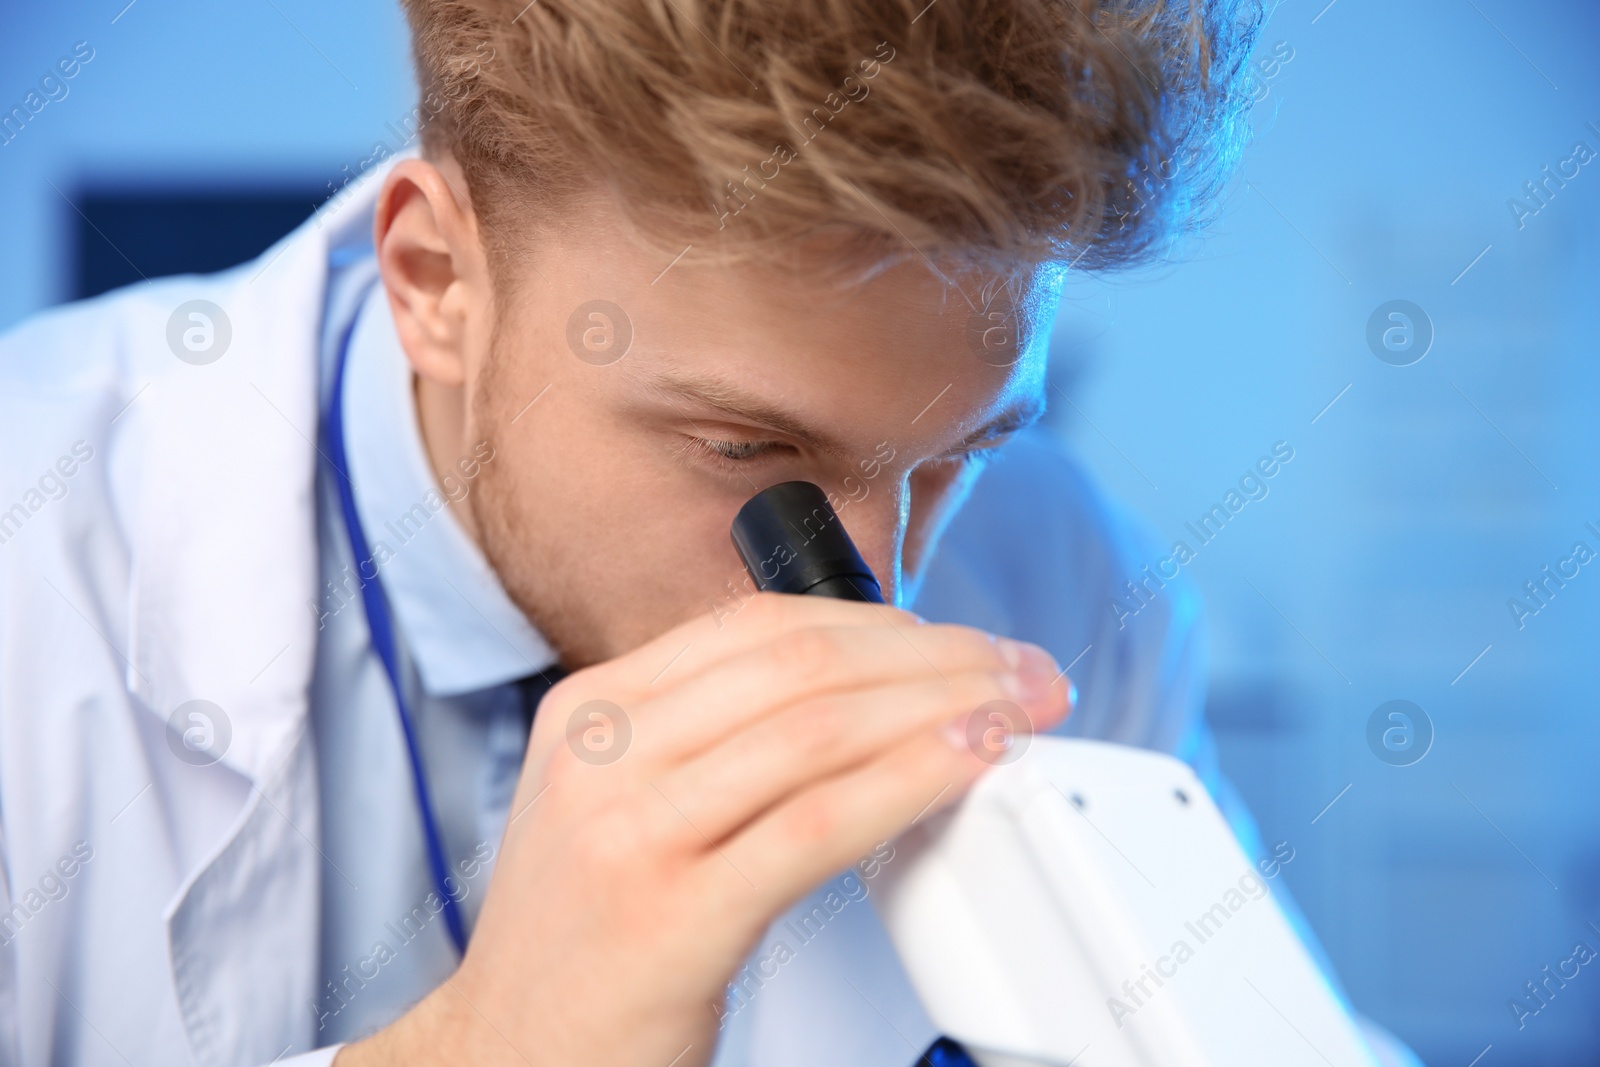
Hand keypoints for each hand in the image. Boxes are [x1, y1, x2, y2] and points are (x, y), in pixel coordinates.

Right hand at [337, 592, 1070, 1066]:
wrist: (507, 1056)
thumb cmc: (586, 939)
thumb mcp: (620, 802)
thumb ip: (714, 738)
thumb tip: (867, 695)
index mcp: (594, 709)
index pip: (762, 625)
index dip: (887, 621)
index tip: (963, 644)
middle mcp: (604, 751)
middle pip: (803, 663)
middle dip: (937, 656)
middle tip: (1021, 672)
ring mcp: (630, 829)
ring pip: (819, 728)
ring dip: (943, 708)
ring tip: (1017, 713)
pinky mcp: (670, 913)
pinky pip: (817, 822)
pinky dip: (912, 780)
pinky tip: (970, 765)